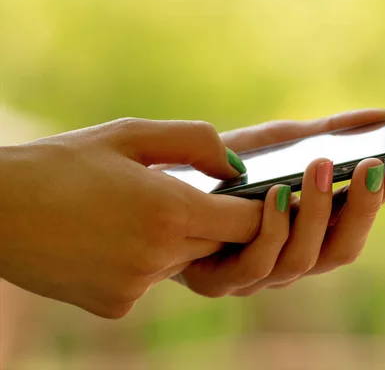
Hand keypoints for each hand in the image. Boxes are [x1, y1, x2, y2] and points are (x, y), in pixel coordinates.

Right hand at [0, 118, 262, 317]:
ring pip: (188, 260)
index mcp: (169, 211)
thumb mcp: (129, 135)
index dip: (263, 207)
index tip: (267, 192)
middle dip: (219, 220)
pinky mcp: (116, 305)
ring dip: (182, 238)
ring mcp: (137, 286)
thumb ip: (194, 142)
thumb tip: (237, 165)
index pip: (249, 220)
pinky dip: (148, 259)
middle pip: (222, 242)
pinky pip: (153, 279)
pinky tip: (115, 235)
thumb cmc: (60, 163)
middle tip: (195, 192)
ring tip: (143, 209)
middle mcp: (159, 256)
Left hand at [175, 109, 384, 296]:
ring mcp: (255, 274)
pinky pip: (256, 266)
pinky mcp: (218, 281)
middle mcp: (287, 258)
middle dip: (359, 210)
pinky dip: (272, 231)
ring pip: (304, 261)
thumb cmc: (223, 164)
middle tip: (371, 167)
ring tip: (320, 166)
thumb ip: (331, 132)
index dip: (377, 202)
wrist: (157, 180)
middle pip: (340, 251)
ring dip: (317, 213)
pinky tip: (276, 195)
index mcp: (306, 232)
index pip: (353, 226)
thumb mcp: (281, 141)